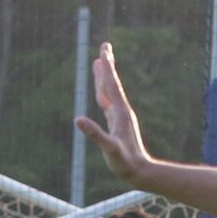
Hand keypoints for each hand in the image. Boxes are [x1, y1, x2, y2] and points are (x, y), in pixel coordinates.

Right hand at [74, 43, 153, 183]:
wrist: (138, 172)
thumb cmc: (124, 163)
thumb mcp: (109, 149)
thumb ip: (96, 135)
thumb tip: (78, 120)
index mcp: (120, 113)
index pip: (111, 86)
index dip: (106, 68)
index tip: (103, 51)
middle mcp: (121, 110)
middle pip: (112, 83)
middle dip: (107, 64)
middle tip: (105, 45)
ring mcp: (119, 116)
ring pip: (109, 91)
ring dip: (104, 76)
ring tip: (100, 61)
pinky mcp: (117, 123)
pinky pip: (108, 102)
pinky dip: (103, 92)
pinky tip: (100, 90)